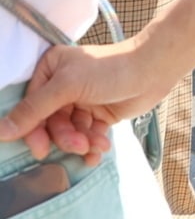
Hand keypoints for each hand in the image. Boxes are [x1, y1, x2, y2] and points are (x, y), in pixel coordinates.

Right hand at [0, 42, 166, 166]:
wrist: (155, 69)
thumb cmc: (112, 68)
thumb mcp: (68, 85)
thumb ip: (35, 109)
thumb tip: (1, 131)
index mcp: (49, 70)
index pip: (30, 107)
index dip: (34, 131)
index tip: (42, 150)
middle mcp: (62, 85)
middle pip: (50, 123)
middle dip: (64, 137)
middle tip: (78, 145)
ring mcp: (81, 100)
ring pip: (69, 132)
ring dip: (80, 142)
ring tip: (95, 145)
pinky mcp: (99, 113)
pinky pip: (87, 135)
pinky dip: (92, 144)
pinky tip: (101, 148)